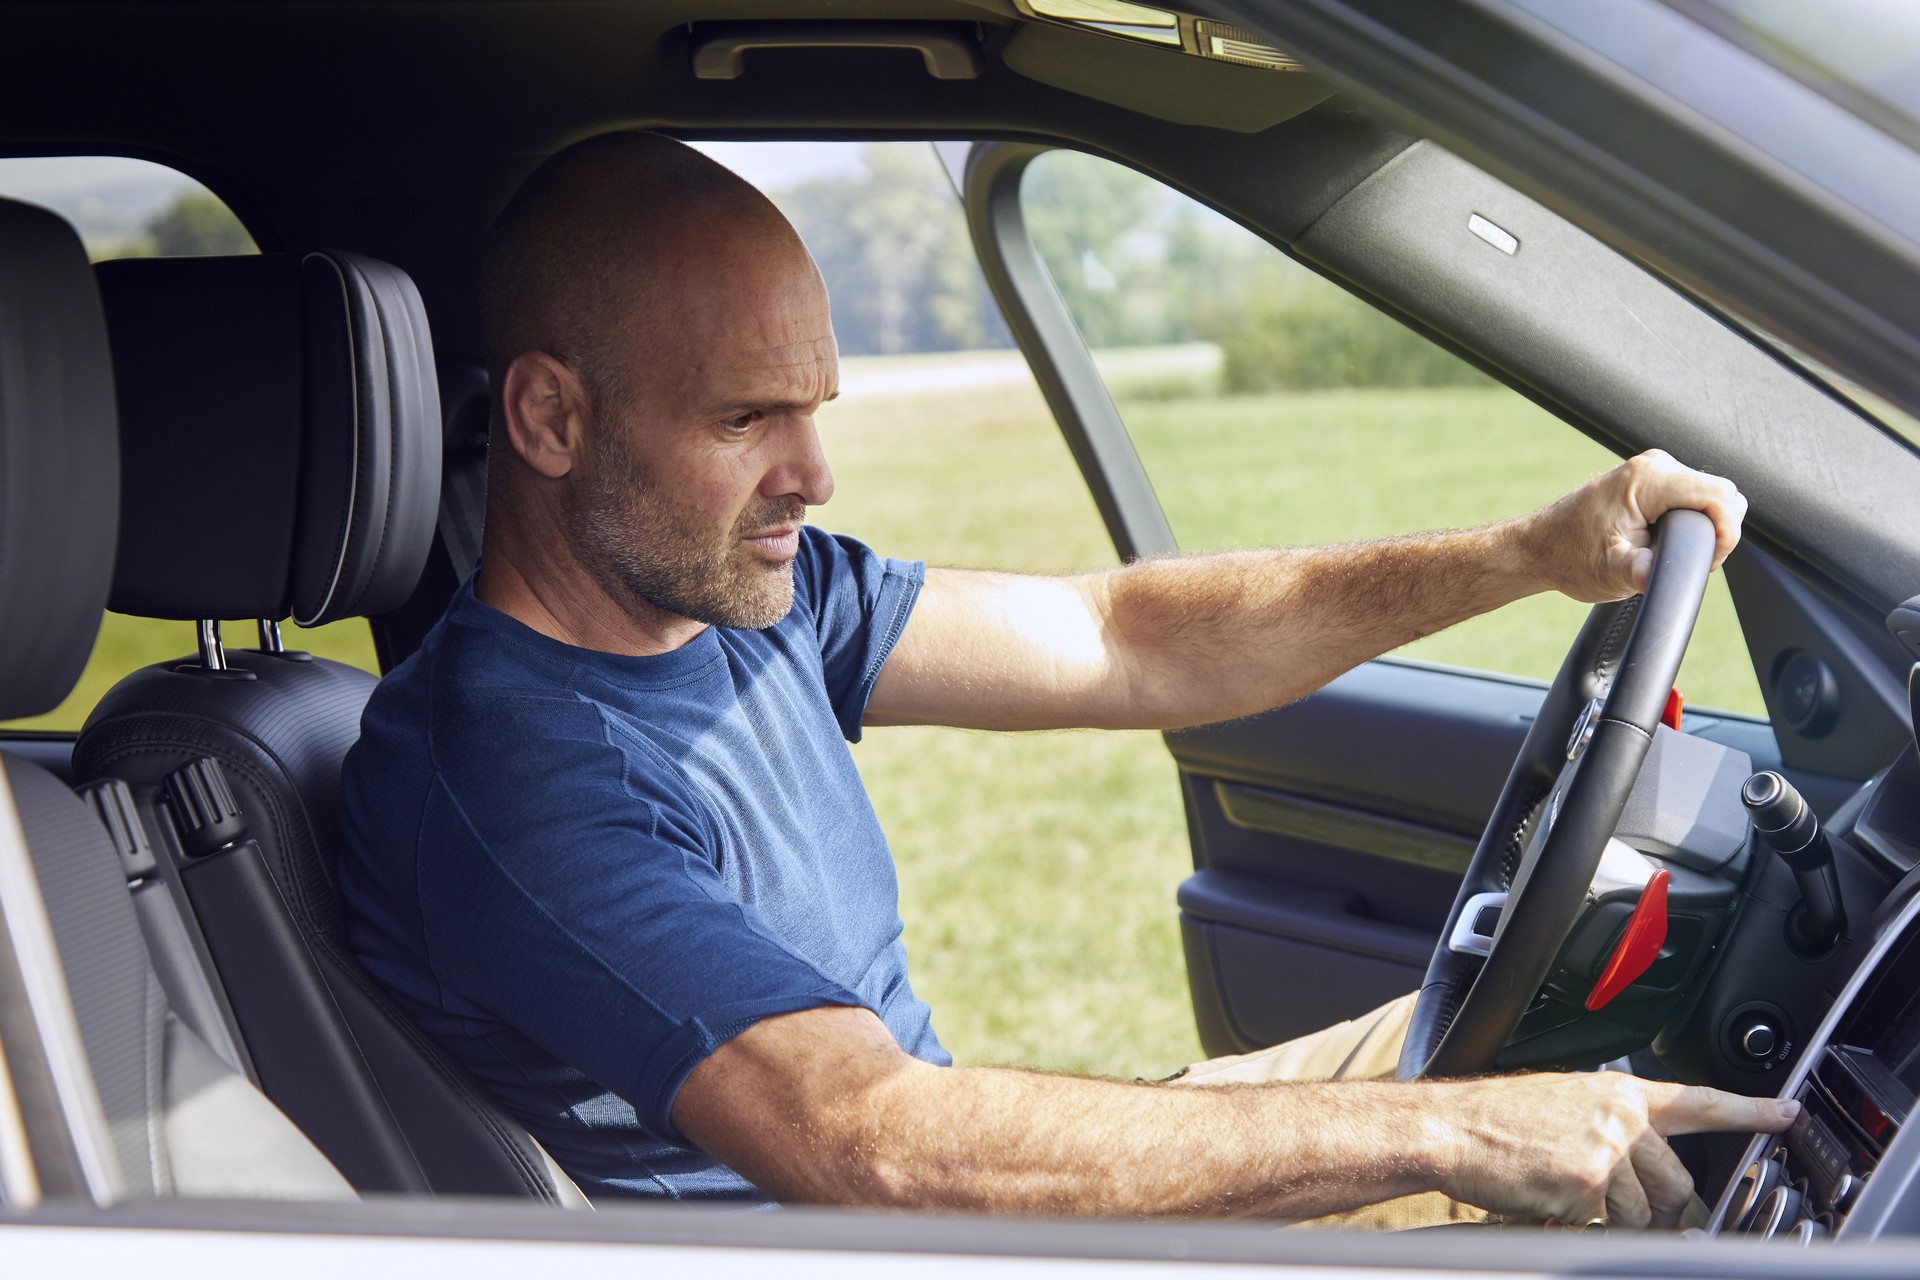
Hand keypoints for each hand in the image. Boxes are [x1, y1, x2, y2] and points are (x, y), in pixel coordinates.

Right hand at [1430, 1071, 1796, 1228]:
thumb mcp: (1560, 1103)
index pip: (1699, 1101)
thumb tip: (1638, 1165)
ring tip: (1564, 1196)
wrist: (1450, 1128)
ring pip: (1644, 1212)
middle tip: (1613, 1206)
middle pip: (1677, 1180)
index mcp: (1616, 1092)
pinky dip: (1579, 1226)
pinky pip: (1607, 1226)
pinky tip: (1548, 1203)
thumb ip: (1609, 1125)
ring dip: (1611, 1219)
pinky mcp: (1588, 1184)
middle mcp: (1620, 1117)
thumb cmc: (1493, 1119)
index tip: (1786, 1115)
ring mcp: (1607, 1150)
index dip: (1750, 1110)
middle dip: (1654, 1206)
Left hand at [1523, 450, 1746, 602]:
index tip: (1703, 562)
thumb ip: (1638, 572)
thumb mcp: (1609, 571)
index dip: (1725, 535)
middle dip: (1717, 533)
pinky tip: (1665, 540)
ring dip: (1705, 528)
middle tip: (1683, 561)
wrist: (1541, 547)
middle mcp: (1655, 465)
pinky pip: (1696, 497)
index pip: (1721, 497)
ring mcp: (1655, 468)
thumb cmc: (1569, 556)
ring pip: (1712, 496)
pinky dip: (1694, 521)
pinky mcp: (1654, 479)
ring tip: (1669, 552)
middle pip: (1723, 495)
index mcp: (1649, 479)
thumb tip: (1655, 577)